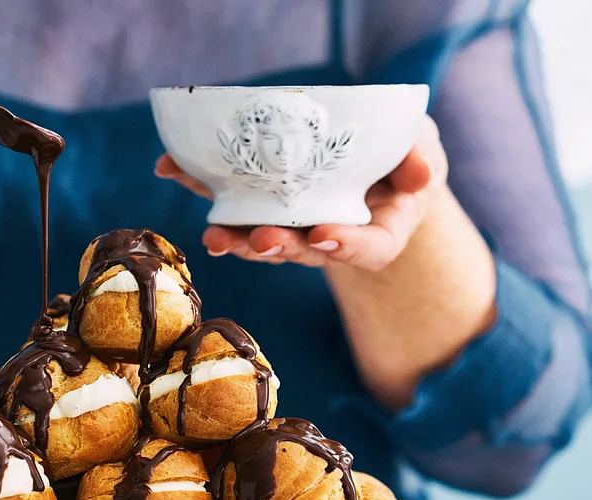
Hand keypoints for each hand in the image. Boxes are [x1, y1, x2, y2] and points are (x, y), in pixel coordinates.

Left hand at [155, 115, 447, 271]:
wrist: (369, 162)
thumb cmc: (401, 159)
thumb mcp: (421, 153)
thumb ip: (419, 160)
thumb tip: (421, 175)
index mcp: (375, 235)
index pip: (365, 250)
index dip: (346, 246)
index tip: (325, 234)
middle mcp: (329, 240)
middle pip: (303, 251)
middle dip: (279, 246)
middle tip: (260, 239)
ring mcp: (292, 227)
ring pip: (262, 238)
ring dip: (235, 236)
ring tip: (213, 234)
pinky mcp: (260, 204)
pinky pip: (233, 201)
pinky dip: (202, 186)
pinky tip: (172, 169)